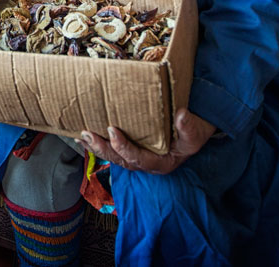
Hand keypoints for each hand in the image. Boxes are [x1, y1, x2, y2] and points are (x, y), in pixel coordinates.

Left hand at [74, 108, 215, 175]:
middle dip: (103, 149)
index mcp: (161, 163)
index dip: (123, 147)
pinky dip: (99, 144)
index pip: (138, 159)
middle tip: (88, 135)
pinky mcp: (132, 149)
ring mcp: (138, 157)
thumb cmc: (194, 132)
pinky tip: (85, 137)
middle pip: (121, 161)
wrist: (194, 130)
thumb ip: (189, 127)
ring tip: (82, 136)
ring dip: (97, 148)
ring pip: (114, 157)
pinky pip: (113, 150)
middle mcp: (147, 163)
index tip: (112, 130)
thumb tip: (181, 115)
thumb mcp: (196, 132)